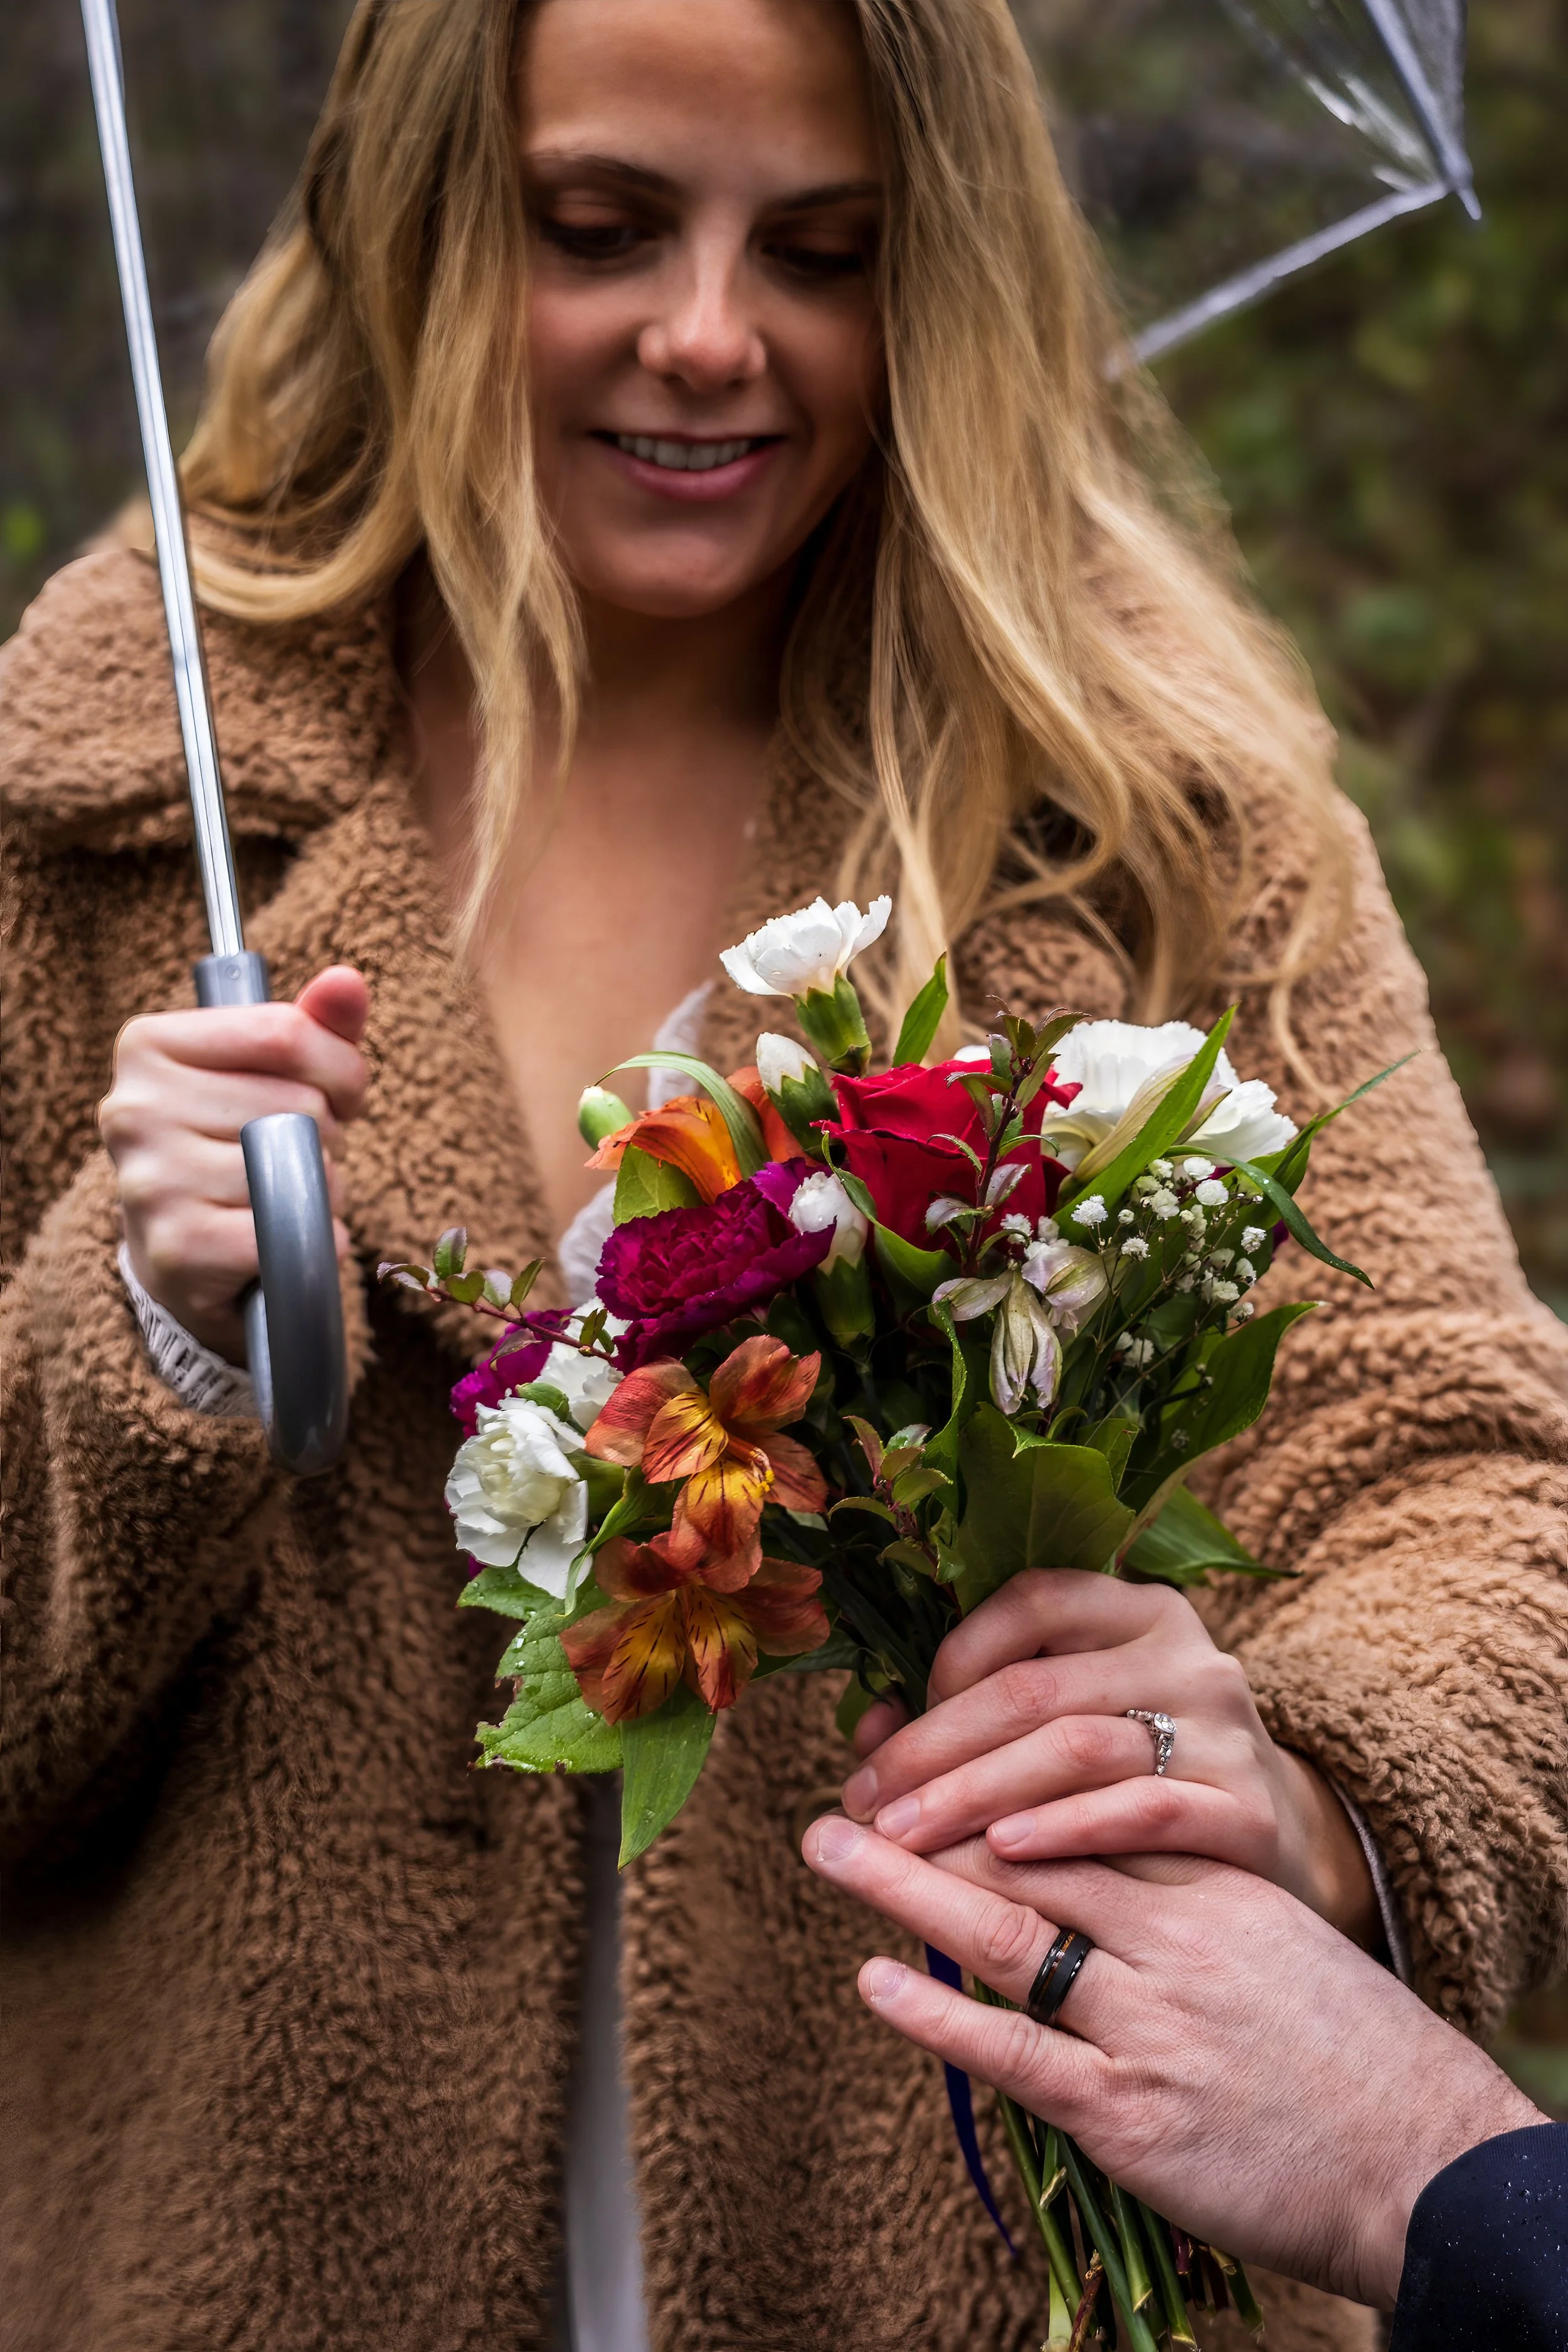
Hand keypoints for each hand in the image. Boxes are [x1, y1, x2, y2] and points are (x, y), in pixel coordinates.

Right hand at [100, 965, 369, 1362]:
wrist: (185, 1256)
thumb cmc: (236, 1146)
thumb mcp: (274, 1073)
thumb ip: (315, 1024)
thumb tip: (347, 980)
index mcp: (147, 1045)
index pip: (286, 1033)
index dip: (339, 1072)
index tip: (334, 1097)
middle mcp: (134, 1107)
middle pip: (299, 1105)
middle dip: (327, 1136)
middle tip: (296, 1156)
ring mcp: (150, 1179)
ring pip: (300, 1170)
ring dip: (321, 1192)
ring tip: (283, 1197)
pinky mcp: (178, 1248)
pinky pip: (290, 1232)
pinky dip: (313, 1241)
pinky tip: (278, 1239)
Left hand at [801, 1819, 1541, 2308]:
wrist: (1422, 2159)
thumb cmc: (1338, 2044)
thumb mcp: (1260, 1932)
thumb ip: (1167, 1889)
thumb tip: (1054, 1850)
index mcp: (1204, 1878)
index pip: (1073, 1794)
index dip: (983, 1764)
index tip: (911, 1739)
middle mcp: (1173, 1934)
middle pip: (1025, 1842)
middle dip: (926, 1804)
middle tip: (846, 1780)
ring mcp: (1149, 2022)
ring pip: (1009, 1929)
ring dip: (903, 1884)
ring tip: (827, 1843)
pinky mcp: (1131, 2111)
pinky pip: (1018, 2051)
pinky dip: (938, 2016)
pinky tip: (875, 1979)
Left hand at [841, 1571, 1377, 1941]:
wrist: (1267, 1850)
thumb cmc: (1134, 1778)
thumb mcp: (1069, 1724)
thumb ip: (976, 1714)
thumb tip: (865, 1732)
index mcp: (1138, 1610)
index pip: (1031, 1601)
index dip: (948, 1658)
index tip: (886, 1730)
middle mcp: (1188, 1655)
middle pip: (1037, 1687)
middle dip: (935, 1749)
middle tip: (868, 1805)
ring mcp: (1224, 1728)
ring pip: (1078, 1747)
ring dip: (977, 1794)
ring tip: (907, 1840)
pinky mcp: (1247, 1807)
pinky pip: (1142, 1811)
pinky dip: (1064, 1829)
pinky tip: (1003, 1852)